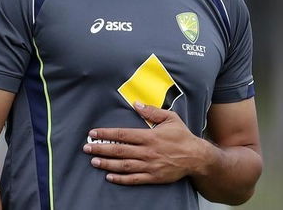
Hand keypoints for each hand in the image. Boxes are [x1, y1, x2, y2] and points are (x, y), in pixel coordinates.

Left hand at [82, 102, 203, 184]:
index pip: (123, 134)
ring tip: (93, 161)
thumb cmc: (182, 136)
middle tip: (86, 148)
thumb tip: (136, 104)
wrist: (196, 157)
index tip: (93, 133)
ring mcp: (149, 165)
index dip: (106, 134)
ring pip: (124, 165)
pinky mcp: (153, 177)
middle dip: (101, 149)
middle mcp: (147, 151)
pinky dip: (120, 178)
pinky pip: (134, 179)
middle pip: (119, 150)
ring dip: (107, 163)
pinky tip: (109, 176)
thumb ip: (152, 111)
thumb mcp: (170, 118)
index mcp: (149, 136)